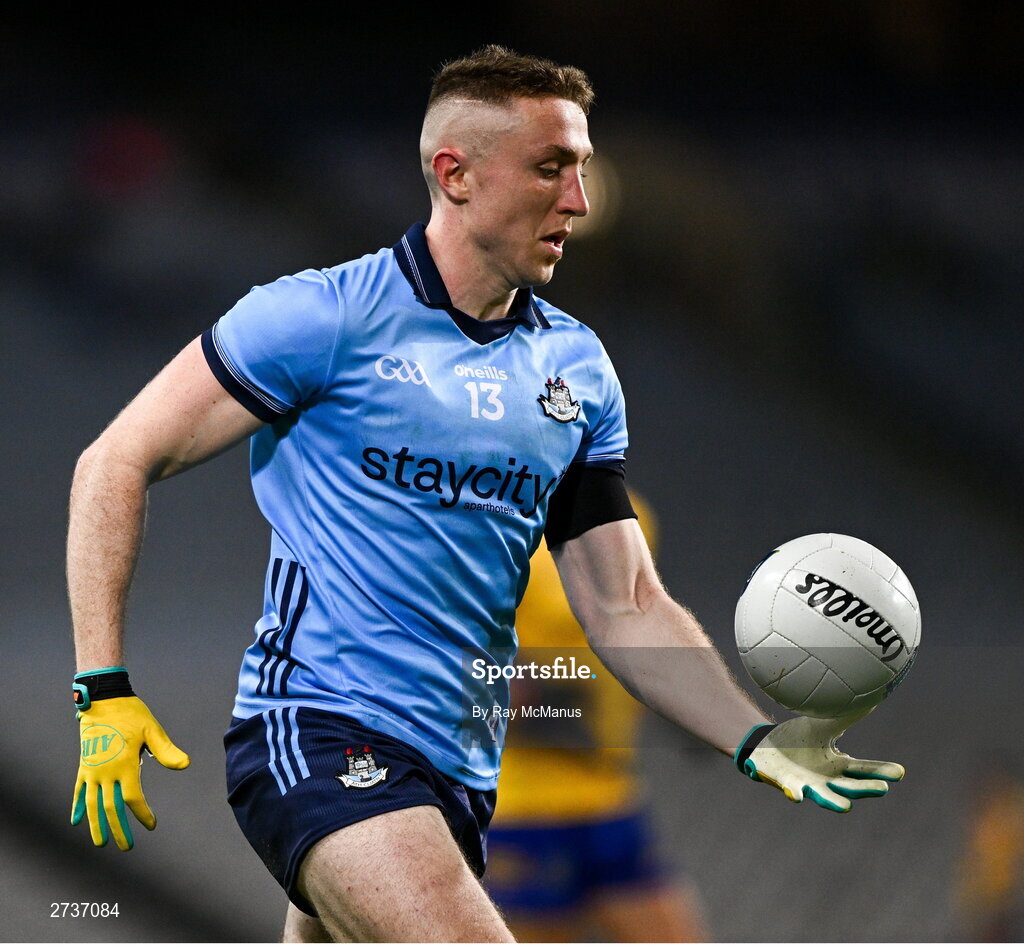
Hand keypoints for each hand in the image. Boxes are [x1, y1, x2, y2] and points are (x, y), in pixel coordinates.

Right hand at [71, 696, 189, 849]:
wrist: (104, 701)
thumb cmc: (132, 714)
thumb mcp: (152, 730)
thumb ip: (166, 750)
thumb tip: (185, 765)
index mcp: (124, 764)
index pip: (133, 798)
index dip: (141, 814)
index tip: (151, 825)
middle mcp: (105, 771)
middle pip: (111, 808)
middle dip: (119, 829)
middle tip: (127, 847)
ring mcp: (92, 770)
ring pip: (92, 804)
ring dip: (96, 825)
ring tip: (100, 843)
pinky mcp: (84, 766)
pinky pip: (78, 791)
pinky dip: (77, 807)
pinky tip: (76, 822)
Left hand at [735, 709, 903, 812]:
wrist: (766, 746)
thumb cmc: (798, 740)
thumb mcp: (821, 727)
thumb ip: (842, 718)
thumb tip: (870, 700)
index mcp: (838, 766)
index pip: (863, 769)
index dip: (881, 771)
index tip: (900, 772)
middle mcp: (826, 780)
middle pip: (849, 787)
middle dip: (865, 789)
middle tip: (883, 788)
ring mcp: (807, 784)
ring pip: (823, 796)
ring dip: (833, 801)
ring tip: (847, 808)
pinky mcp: (786, 784)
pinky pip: (792, 790)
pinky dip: (795, 794)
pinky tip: (797, 795)